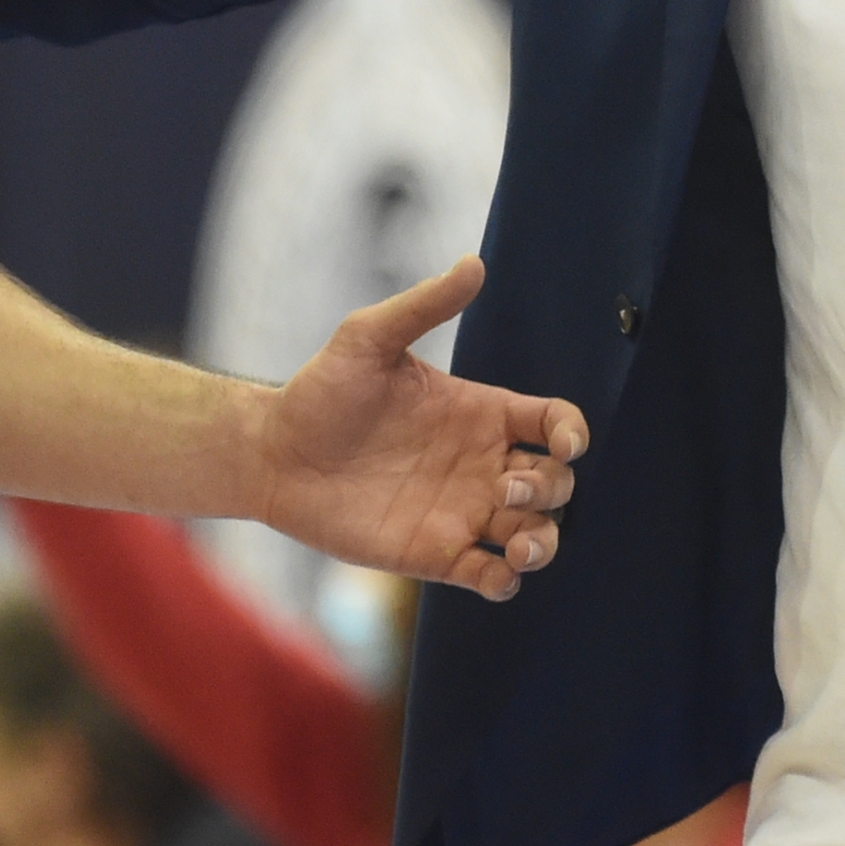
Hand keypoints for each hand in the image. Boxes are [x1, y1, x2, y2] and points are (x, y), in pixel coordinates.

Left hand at [250, 257, 588, 602]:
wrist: (273, 454)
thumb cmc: (321, 390)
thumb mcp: (369, 338)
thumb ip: (423, 306)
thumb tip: (475, 263)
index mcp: (481, 413)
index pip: (554, 423)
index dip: (572, 433)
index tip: (564, 443)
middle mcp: (482, 464)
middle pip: (555, 483)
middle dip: (551, 490)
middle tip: (507, 489)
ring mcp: (462, 512)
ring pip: (534, 534)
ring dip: (543, 543)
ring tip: (520, 545)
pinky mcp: (435, 554)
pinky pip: (489, 578)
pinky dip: (505, 582)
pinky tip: (495, 573)